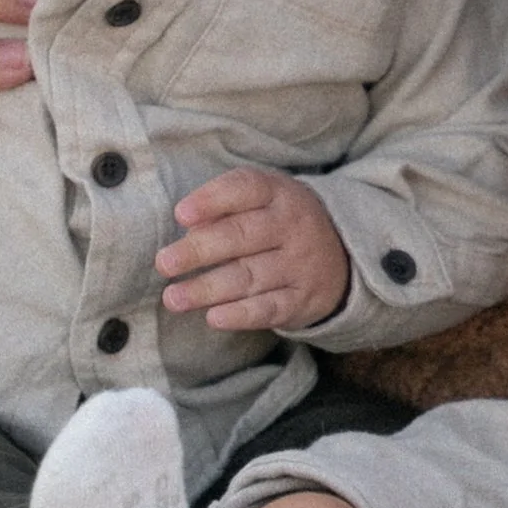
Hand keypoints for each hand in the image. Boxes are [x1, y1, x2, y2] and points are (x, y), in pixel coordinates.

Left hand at [160, 171, 350, 333]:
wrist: (343, 253)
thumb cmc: (279, 222)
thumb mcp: (262, 200)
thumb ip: (225, 205)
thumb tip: (188, 225)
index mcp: (278, 194)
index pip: (245, 189)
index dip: (212, 200)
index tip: (181, 214)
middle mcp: (292, 227)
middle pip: (241, 237)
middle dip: (200, 250)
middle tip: (164, 263)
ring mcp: (300, 264)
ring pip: (250, 277)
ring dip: (208, 289)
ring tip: (173, 297)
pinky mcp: (302, 300)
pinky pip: (269, 309)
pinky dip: (241, 315)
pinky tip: (214, 318)